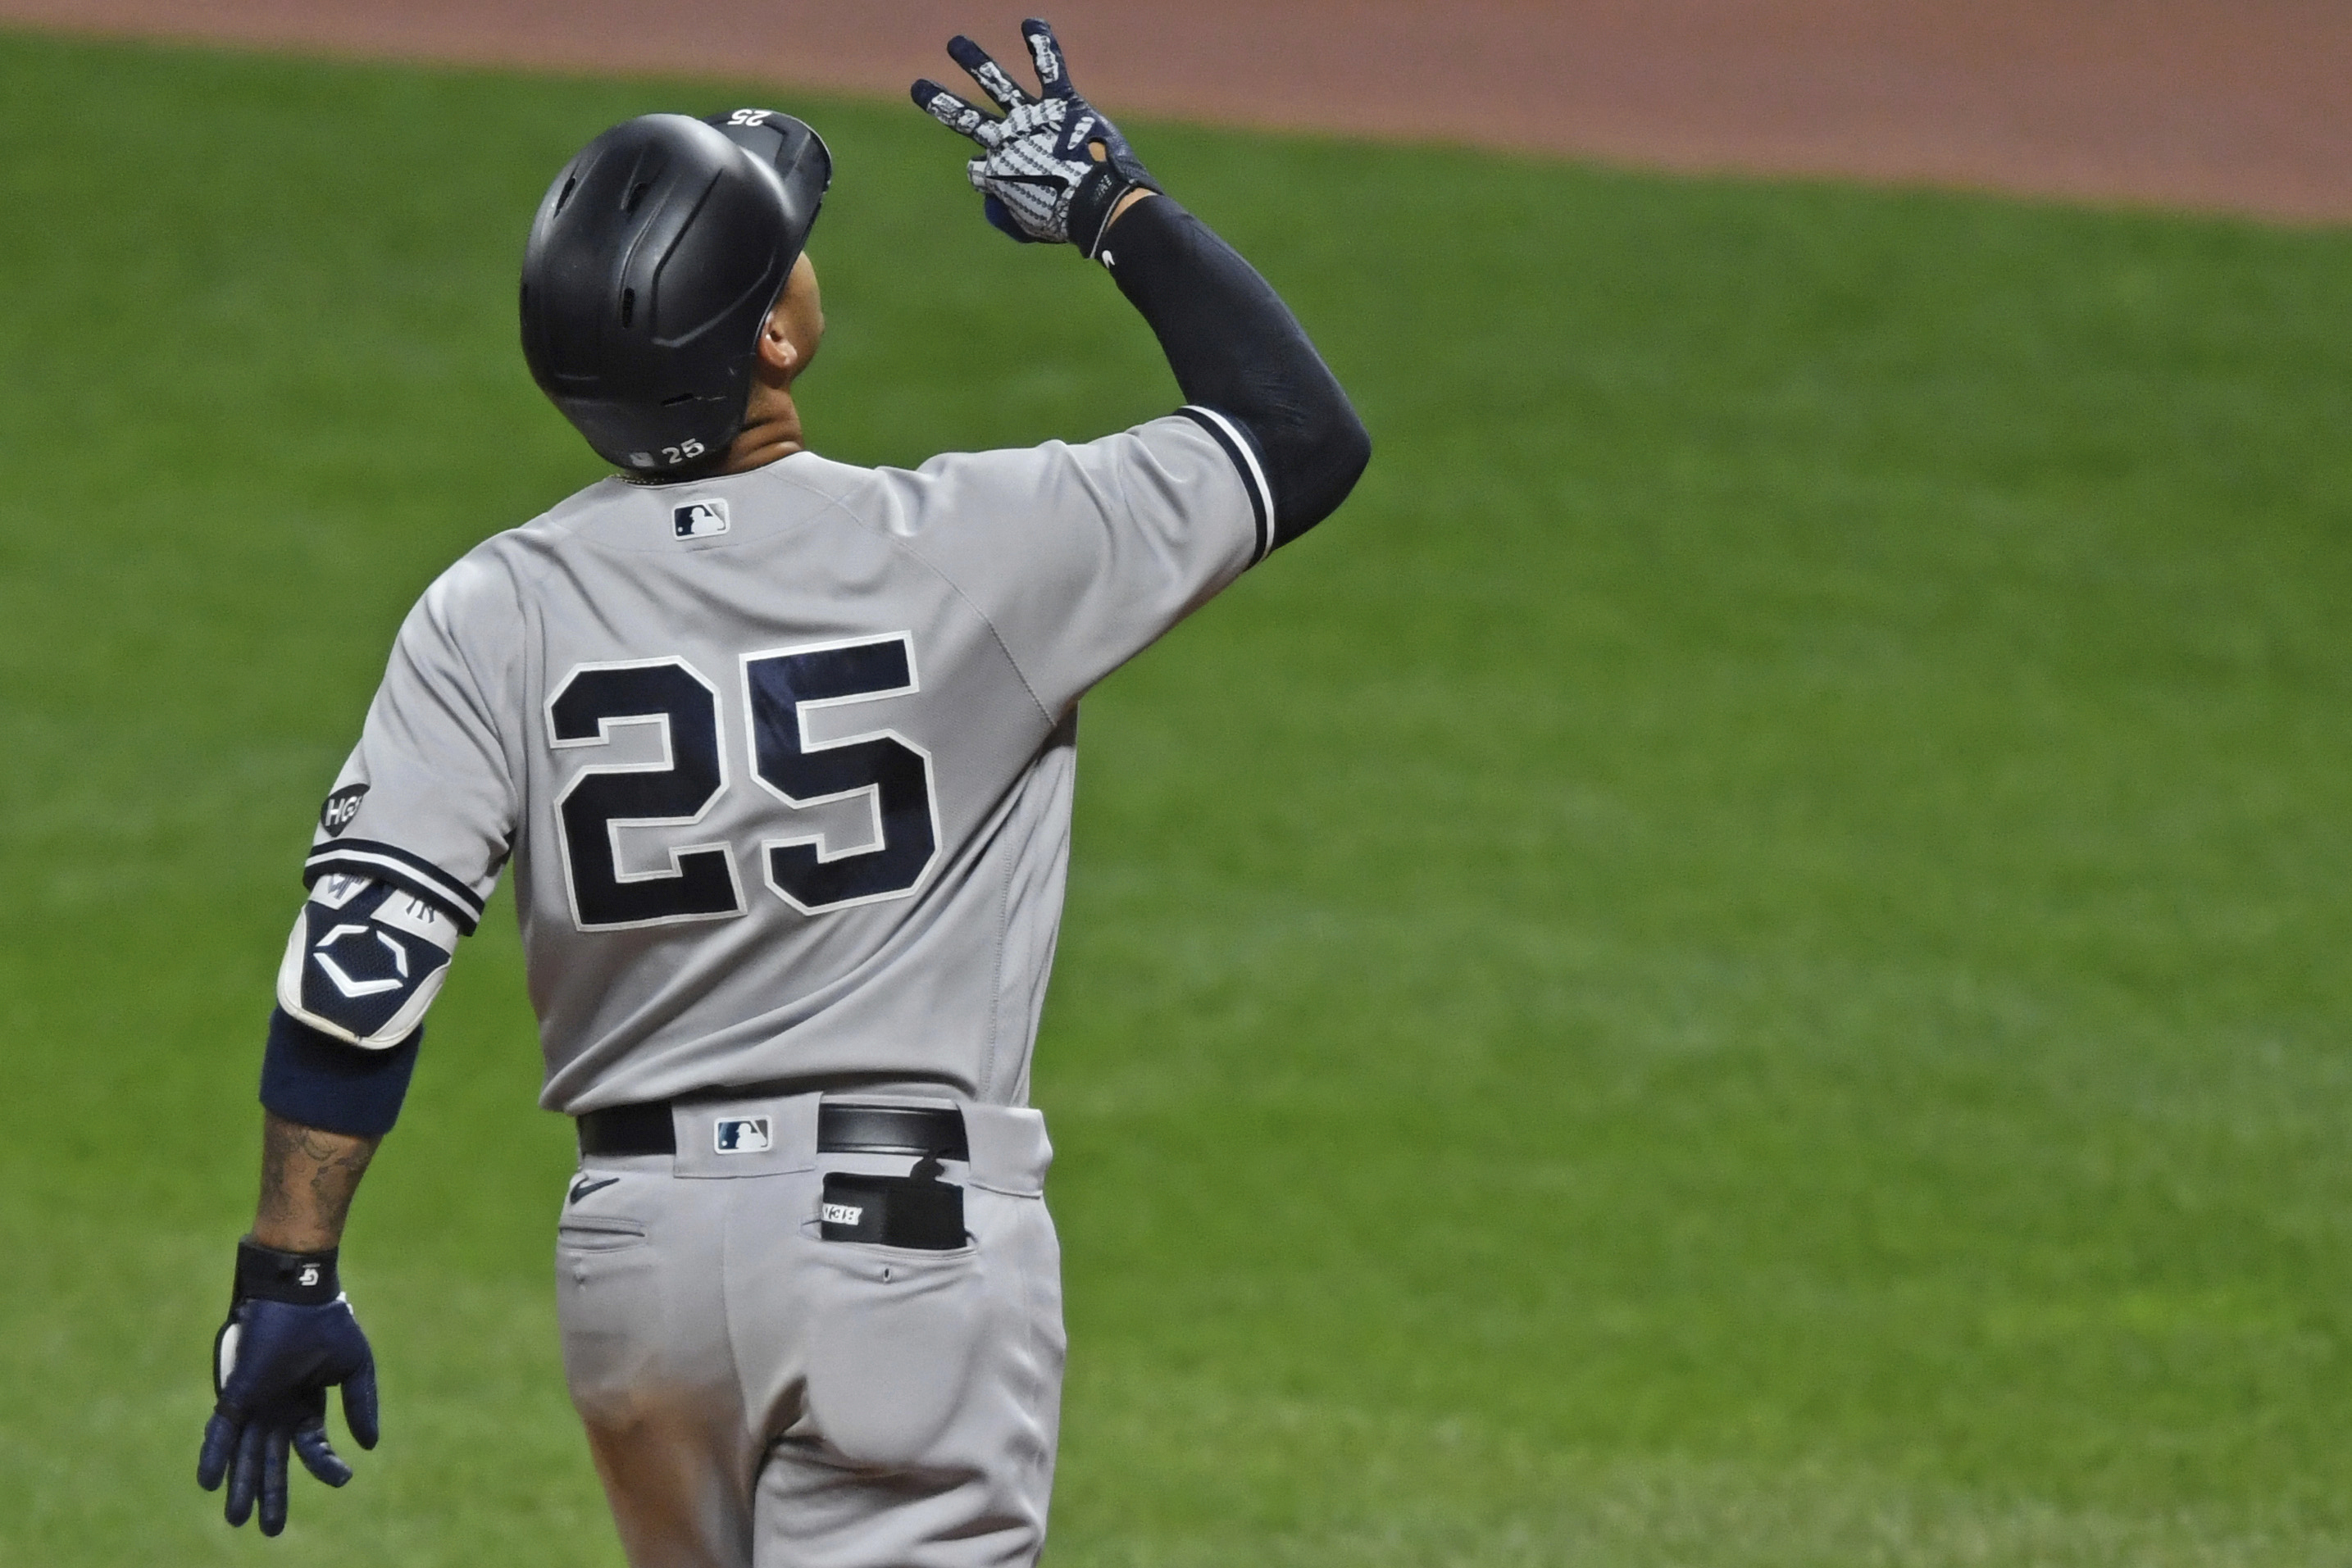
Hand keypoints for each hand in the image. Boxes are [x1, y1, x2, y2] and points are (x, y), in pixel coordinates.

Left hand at [196, 1244, 379, 1536]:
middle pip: (272, 1462)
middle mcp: (277, 1409)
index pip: (312, 1447)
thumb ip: (361, 1405)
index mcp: (306, 1404)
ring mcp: (255, 1403)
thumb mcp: (355, 1367)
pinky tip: (209, 1483)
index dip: (326, 1466)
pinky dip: (213, 1457)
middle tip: (269, 1531)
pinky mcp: (236, 1393)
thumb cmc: (328, 1323)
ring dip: (241, 1487)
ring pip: (245, 1455)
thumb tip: (369, 1446)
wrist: (300, 1293)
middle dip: (271, 1496)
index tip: (345, 1477)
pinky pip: (221, 1432)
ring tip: (238, 1520)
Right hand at [912, 18, 1159, 258]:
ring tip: (955, 43)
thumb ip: (1010, 217)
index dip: (992, 182)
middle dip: (942, 104)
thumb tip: (995, 202)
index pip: (979, 171)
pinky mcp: (1061, 103)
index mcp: (996, 173)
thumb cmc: (1068, 221)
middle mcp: (1006, 140)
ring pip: (996, 84)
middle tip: (919, 89)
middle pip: (966, 120)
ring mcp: (1031, 117)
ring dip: (974, 62)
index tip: (1015, 195)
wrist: (1098, 204)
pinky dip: (1042, 46)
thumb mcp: (1031, 227)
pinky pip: (1049, 69)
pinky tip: (1031, 23)